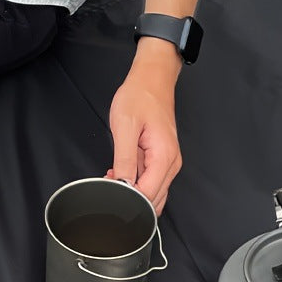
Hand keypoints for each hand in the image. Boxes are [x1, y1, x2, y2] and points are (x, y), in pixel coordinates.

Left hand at [107, 38, 183, 213]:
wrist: (152, 80)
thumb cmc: (140, 97)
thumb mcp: (125, 127)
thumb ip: (124, 160)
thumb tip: (122, 186)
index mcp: (164, 157)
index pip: (147, 195)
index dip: (126, 198)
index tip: (110, 187)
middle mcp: (171, 164)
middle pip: (152, 200)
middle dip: (130, 198)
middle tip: (110, 180)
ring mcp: (169, 164)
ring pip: (153, 195)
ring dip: (133, 193)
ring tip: (115, 175)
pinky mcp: (163, 161)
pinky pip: (152, 183)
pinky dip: (137, 185)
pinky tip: (123, 174)